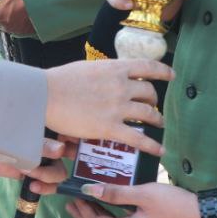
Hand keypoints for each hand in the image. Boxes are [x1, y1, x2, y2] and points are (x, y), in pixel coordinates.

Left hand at [0, 136, 77, 194]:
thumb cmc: (1, 132)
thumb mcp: (21, 137)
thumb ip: (41, 144)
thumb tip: (60, 149)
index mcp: (52, 125)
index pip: (74, 131)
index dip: (80, 140)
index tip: (75, 149)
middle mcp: (53, 141)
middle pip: (71, 156)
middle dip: (61, 162)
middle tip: (42, 168)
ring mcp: (46, 158)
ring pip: (60, 172)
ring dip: (48, 176)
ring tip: (31, 174)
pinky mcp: (37, 173)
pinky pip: (49, 183)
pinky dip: (45, 187)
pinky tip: (34, 186)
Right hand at [44, 59, 171, 155]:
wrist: (45, 95)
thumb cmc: (60, 80)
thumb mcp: (88, 68)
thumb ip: (105, 72)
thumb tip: (112, 76)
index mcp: (115, 68)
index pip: (147, 66)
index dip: (163, 71)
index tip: (171, 75)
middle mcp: (120, 86)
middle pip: (149, 93)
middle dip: (154, 101)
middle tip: (152, 107)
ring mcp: (117, 107)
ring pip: (148, 114)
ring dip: (157, 120)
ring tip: (159, 125)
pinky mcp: (109, 128)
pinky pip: (138, 138)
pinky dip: (152, 146)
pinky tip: (159, 151)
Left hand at [65, 182, 200, 217]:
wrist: (200, 214)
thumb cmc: (173, 203)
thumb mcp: (143, 193)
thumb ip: (116, 193)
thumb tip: (90, 190)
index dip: (83, 212)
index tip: (74, 198)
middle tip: (72, 204)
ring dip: (96, 217)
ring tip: (85, 204)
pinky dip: (110, 216)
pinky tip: (109, 205)